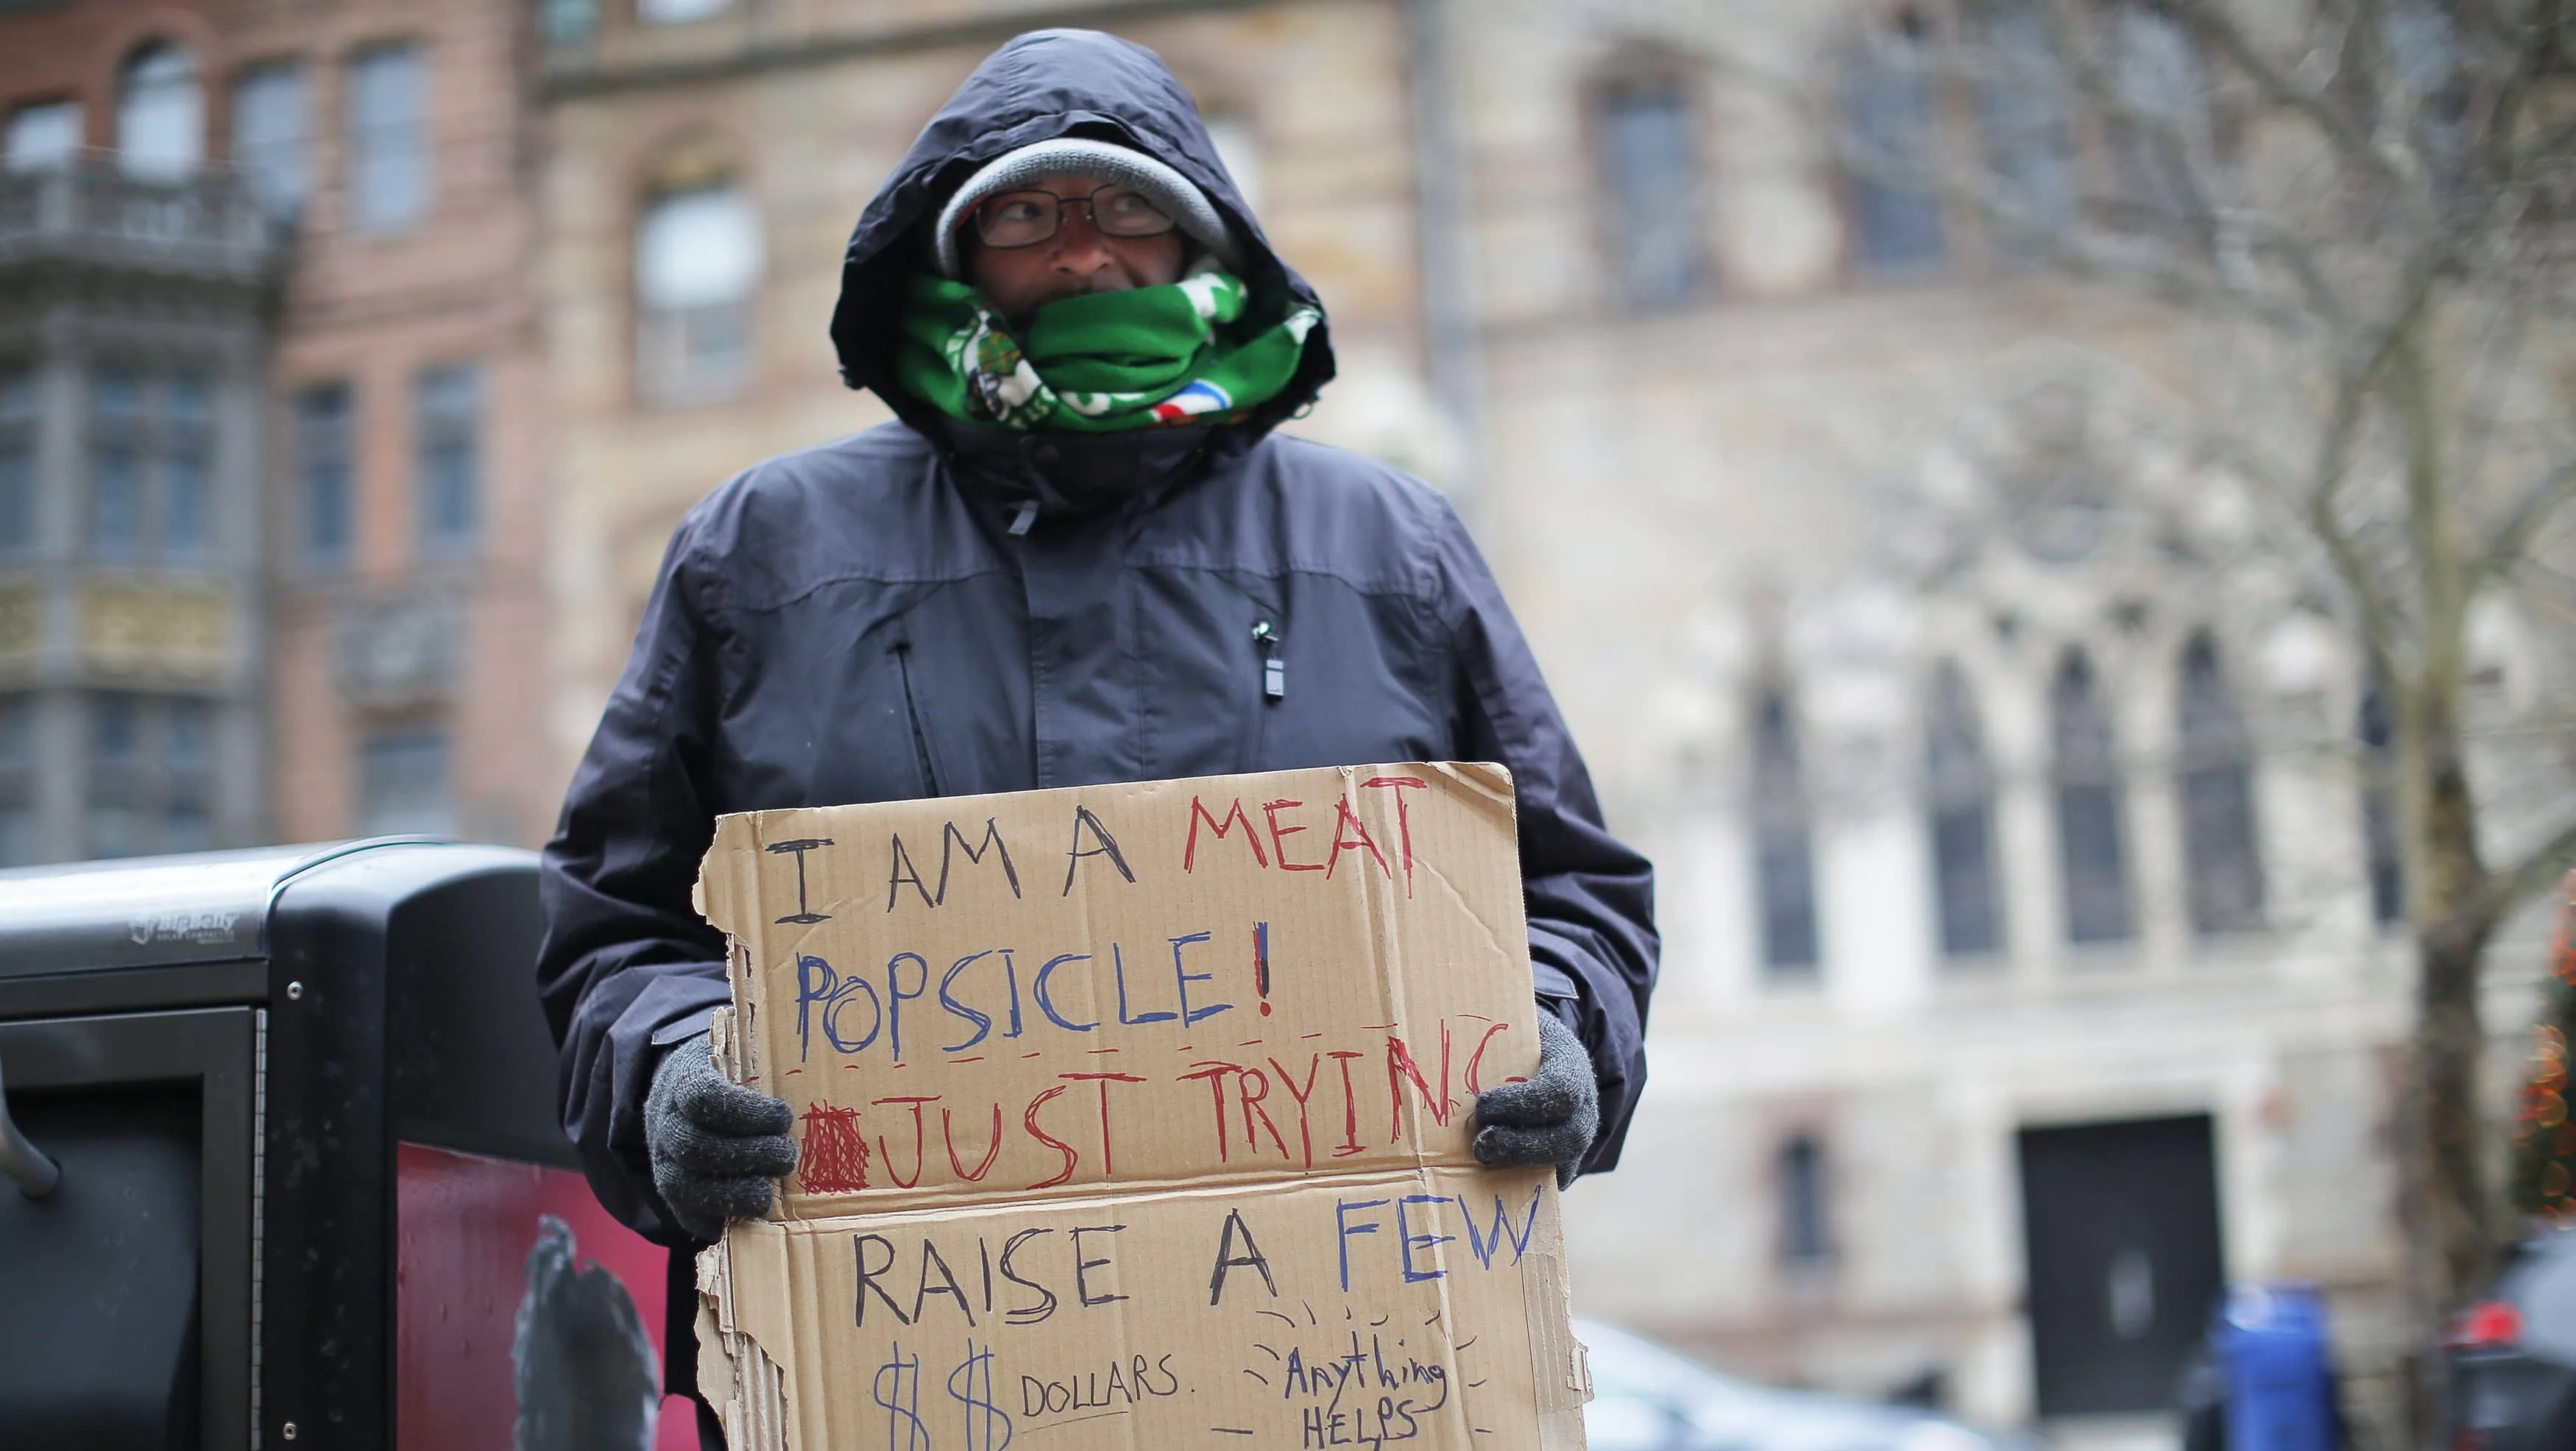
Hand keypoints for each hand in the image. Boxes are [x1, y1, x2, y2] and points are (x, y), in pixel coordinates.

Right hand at [644, 1031, 797, 1241]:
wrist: (677, 1094)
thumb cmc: (723, 1075)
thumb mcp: (737, 1055)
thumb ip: (766, 1065)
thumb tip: (819, 1075)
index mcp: (683, 1081)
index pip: (704, 1098)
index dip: (747, 1113)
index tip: (783, 1116)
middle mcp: (665, 1123)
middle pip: (696, 1147)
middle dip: (747, 1156)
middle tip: (786, 1157)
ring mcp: (661, 1160)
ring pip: (686, 1186)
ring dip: (733, 1194)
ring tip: (769, 1195)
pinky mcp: (669, 1193)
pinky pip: (685, 1214)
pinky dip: (716, 1220)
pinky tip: (746, 1219)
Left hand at [1471, 1010, 1598, 1188]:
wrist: (1552, 1056)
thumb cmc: (1522, 1040)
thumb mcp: (1514, 1022)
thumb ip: (1488, 1026)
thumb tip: (1426, 1022)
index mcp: (1572, 1066)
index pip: (1560, 1091)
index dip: (1522, 1103)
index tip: (1483, 1103)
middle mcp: (1584, 1105)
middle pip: (1566, 1136)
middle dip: (1519, 1145)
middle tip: (1479, 1145)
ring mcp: (1580, 1136)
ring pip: (1563, 1163)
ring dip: (1519, 1166)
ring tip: (1481, 1159)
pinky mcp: (1568, 1160)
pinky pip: (1555, 1181)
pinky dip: (1526, 1185)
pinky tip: (1492, 1181)